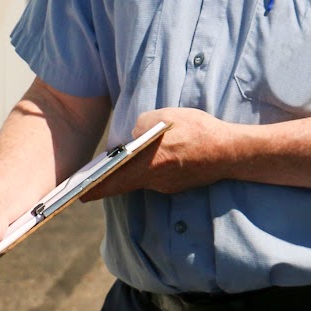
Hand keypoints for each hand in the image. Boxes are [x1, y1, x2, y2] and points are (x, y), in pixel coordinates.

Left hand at [82, 107, 230, 199]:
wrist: (231, 151)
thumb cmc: (198, 130)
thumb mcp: (165, 117)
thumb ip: (142, 125)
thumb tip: (133, 136)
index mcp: (147, 165)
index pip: (112, 183)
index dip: (94, 189)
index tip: (78, 194)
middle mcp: (154, 181)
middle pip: (125, 183)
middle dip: (109, 180)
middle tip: (92, 179)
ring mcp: (167, 186)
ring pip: (142, 179)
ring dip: (132, 172)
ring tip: (120, 163)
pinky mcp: (178, 185)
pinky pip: (158, 178)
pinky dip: (151, 170)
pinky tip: (153, 159)